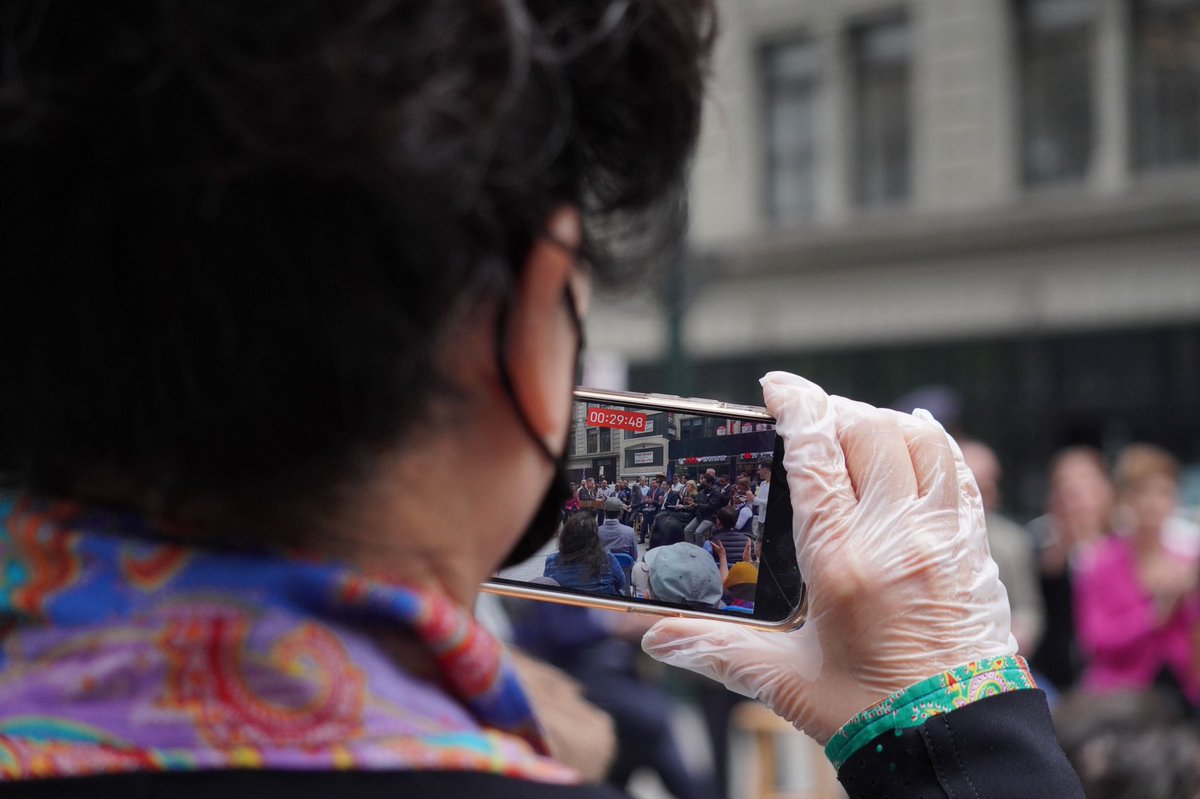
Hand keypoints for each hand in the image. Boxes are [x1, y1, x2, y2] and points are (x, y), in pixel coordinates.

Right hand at [642, 372, 1012, 743]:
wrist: (952, 743)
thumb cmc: (871, 713)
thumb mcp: (783, 680)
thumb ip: (715, 649)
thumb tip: (656, 638)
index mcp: (842, 562)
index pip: (816, 454)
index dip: (795, 406)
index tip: (776, 386)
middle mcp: (897, 537)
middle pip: (870, 431)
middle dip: (834, 410)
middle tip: (809, 418)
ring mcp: (943, 538)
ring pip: (921, 439)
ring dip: (885, 421)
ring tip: (856, 428)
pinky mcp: (974, 548)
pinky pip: (959, 472)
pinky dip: (933, 445)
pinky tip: (915, 443)